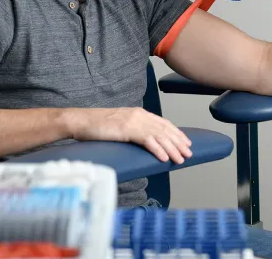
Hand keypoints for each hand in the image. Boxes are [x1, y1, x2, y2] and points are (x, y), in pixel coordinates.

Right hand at [68, 107, 192, 163]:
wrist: (81, 121)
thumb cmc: (97, 125)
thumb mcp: (120, 125)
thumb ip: (133, 128)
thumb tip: (144, 139)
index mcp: (139, 113)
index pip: (163, 123)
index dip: (176, 133)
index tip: (186, 142)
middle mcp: (139, 115)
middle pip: (165, 130)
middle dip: (179, 142)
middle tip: (189, 152)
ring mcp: (134, 122)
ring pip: (159, 136)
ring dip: (172, 149)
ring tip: (181, 159)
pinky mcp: (127, 129)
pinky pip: (147, 141)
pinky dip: (158, 150)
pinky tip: (164, 158)